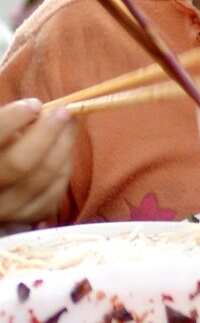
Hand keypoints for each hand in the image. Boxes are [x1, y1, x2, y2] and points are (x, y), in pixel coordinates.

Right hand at [0, 99, 75, 225]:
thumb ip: (9, 123)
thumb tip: (40, 109)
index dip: (12, 119)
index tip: (34, 104)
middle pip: (20, 163)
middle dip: (47, 133)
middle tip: (64, 111)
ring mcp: (4, 209)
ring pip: (43, 178)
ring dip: (63, 146)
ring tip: (70, 124)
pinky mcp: (24, 218)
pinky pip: (54, 193)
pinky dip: (64, 168)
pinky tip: (63, 151)